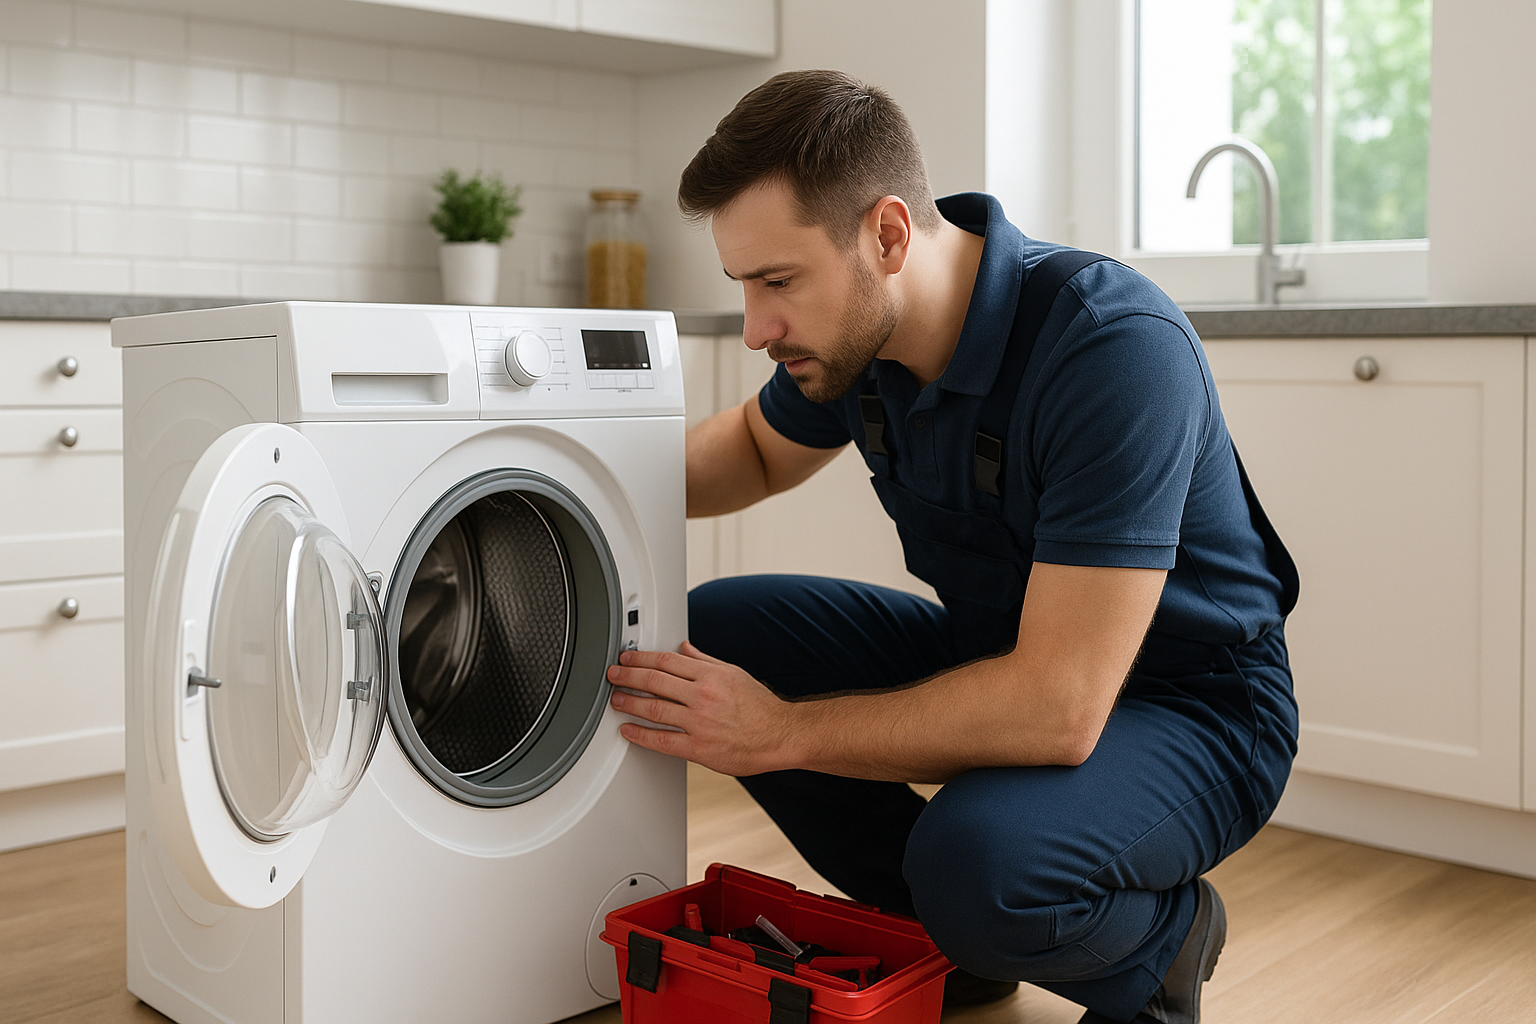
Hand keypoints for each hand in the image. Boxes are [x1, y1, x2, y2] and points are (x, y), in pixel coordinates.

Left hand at [606, 642, 799, 775]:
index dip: (642, 658)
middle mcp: (703, 696)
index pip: (666, 661)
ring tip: (616, 700)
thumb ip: (704, 661)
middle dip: (628, 676)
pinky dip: (641, 735)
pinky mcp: (699, 748)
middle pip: (655, 681)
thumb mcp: (733, 673)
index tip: (628, 659)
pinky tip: (629, 730)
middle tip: (613, 675)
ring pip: (655, 709)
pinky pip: (663, 741)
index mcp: (710, 675)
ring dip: (630, 703)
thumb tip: (683, 648)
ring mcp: (699, 723)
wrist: (779, 735)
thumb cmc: (760, 707)